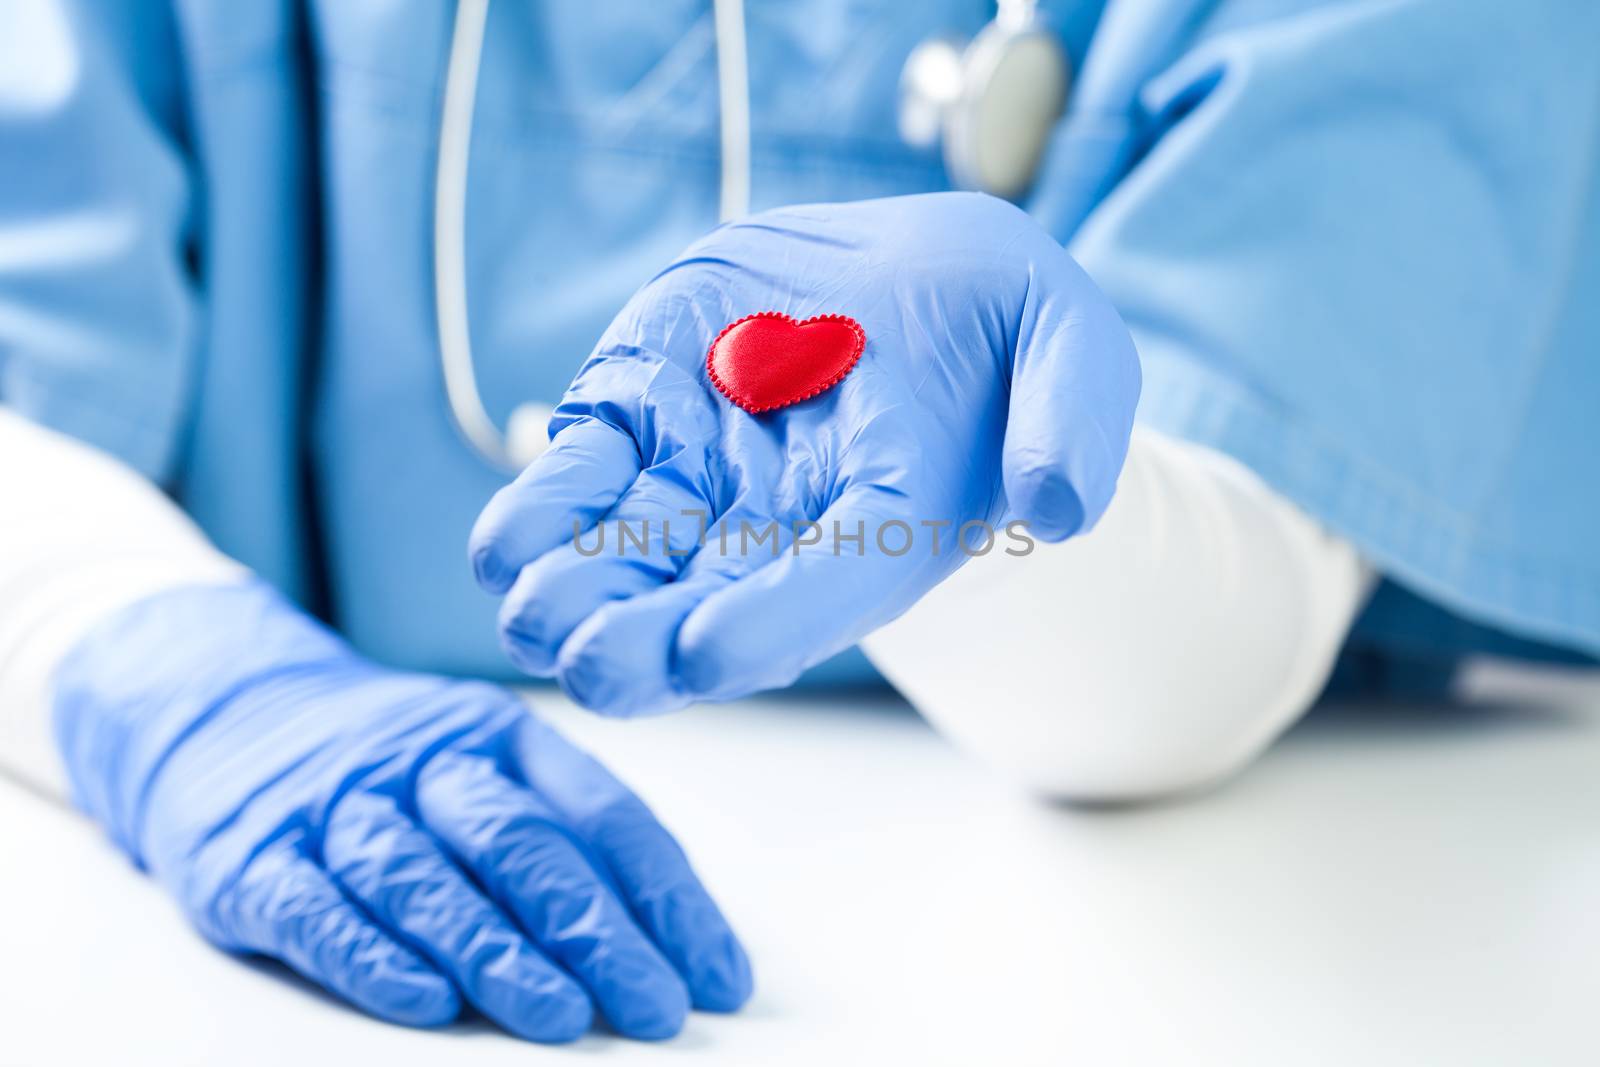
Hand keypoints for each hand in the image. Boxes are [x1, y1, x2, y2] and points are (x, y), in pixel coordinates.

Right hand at [52, 582, 750, 1041]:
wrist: (224, 709)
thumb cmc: (390, 766)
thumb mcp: (483, 766)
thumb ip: (564, 838)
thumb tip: (670, 946)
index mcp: (503, 734)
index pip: (603, 813)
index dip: (667, 896)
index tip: (716, 974)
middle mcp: (425, 761)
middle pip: (522, 843)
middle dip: (597, 931)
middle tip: (654, 1005)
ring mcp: (336, 807)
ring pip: (425, 879)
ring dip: (497, 952)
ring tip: (560, 1017)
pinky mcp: (251, 858)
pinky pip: (316, 909)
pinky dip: (372, 956)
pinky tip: (425, 1001)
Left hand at [470, 192, 1139, 713]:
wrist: (914, 277)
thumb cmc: (1002, 326)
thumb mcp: (1070, 340)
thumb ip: (1074, 418)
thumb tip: (1057, 505)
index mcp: (893, 520)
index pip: (832, 586)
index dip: (771, 624)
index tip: (705, 653)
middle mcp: (789, 524)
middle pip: (711, 602)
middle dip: (647, 641)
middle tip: (592, 665)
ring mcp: (708, 476)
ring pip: (630, 554)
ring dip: (576, 588)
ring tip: (530, 605)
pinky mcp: (646, 415)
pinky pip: (584, 472)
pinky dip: (543, 508)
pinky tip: (506, 543)